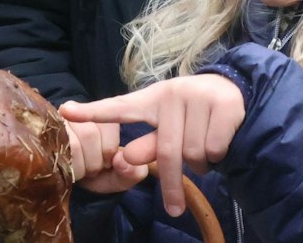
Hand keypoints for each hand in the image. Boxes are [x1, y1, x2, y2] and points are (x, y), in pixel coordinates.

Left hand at [59, 74, 243, 217]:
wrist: (236, 94)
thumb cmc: (193, 117)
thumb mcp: (167, 129)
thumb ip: (147, 145)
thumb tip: (127, 158)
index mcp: (152, 99)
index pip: (119, 107)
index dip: (93, 112)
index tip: (66, 112)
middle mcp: (172, 93)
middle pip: (166, 152)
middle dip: (170, 186)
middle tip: (172, 208)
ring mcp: (198, 96)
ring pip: (193, 154)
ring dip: (199, 165)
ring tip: (203, 150)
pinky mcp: (223, 105)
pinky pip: (214, 150)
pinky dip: (217, 158)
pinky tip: (219, 144)